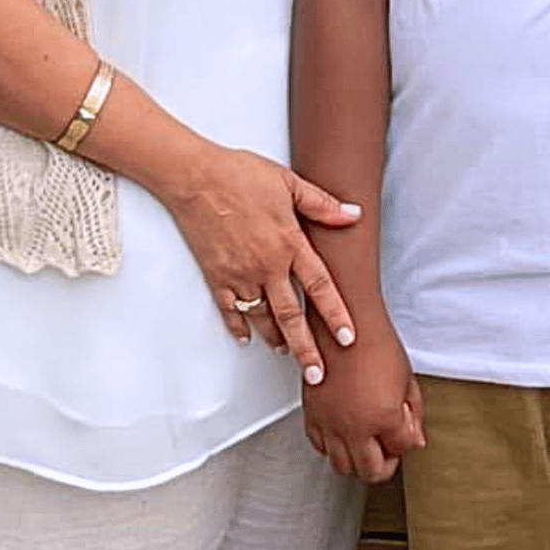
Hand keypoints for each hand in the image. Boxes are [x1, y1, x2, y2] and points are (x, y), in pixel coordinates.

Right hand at [164, 145, 361, 382]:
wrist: (196, 178)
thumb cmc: (240, 175)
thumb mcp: (288, 182)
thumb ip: (322, 204)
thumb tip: (353, 215)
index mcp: (288, 243)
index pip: (319, 286)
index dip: (335, 314)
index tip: (348, 338)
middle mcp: (266, 266)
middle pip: (291, 316)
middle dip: (306, 349)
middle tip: (317, 374)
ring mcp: (239, 275)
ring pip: (262, 318)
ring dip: (276, 339)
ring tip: (286, 354)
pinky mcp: (216, 277)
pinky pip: (229, 310)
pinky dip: (238, 326)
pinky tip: (245, 338)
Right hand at [303, 324, 424, 482]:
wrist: (345, 319)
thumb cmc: (376, 340)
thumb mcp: (406, 377)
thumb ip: (413, 412)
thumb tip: (414, 437)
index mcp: (384, 416)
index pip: (402, 448)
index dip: (409, 439)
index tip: (407, 430)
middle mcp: (354, 425)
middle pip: (371, 471)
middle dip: (385, 466)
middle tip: (389, 453)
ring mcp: (330, 421)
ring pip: (343, 466)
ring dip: (357, 462)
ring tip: (366, 448)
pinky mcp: (312, 413)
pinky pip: (319, 445)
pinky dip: (331, 447)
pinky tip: (342, 436)